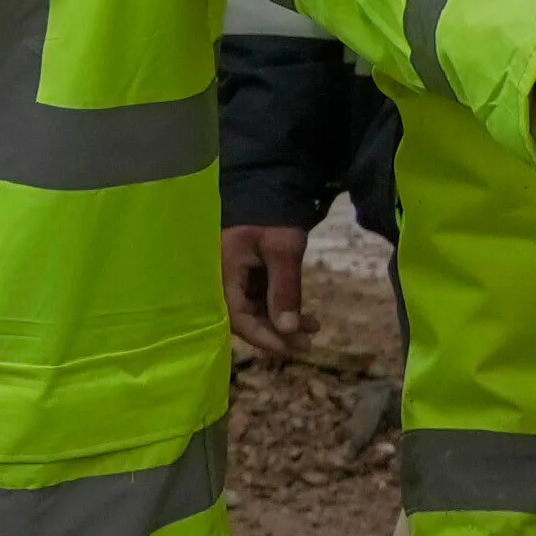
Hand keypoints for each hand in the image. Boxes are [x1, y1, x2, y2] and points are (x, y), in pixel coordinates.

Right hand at [223, 219, 316, 360]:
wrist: (269, 189)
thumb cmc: (273, 217)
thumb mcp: (283, 251)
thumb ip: (284, 290)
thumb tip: (289, 330)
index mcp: (223, 273)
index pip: (237, 316)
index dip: (263, 336)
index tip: (291, 346)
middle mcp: (223, 281)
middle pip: (244, 319)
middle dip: (276, 333)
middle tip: (307, 344)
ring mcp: (235, 279)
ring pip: (254, 312)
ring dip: (282, 324)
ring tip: (312, 328)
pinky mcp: (246, 277)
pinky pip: (260, 302)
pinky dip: (281, 310)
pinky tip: (304, 317)